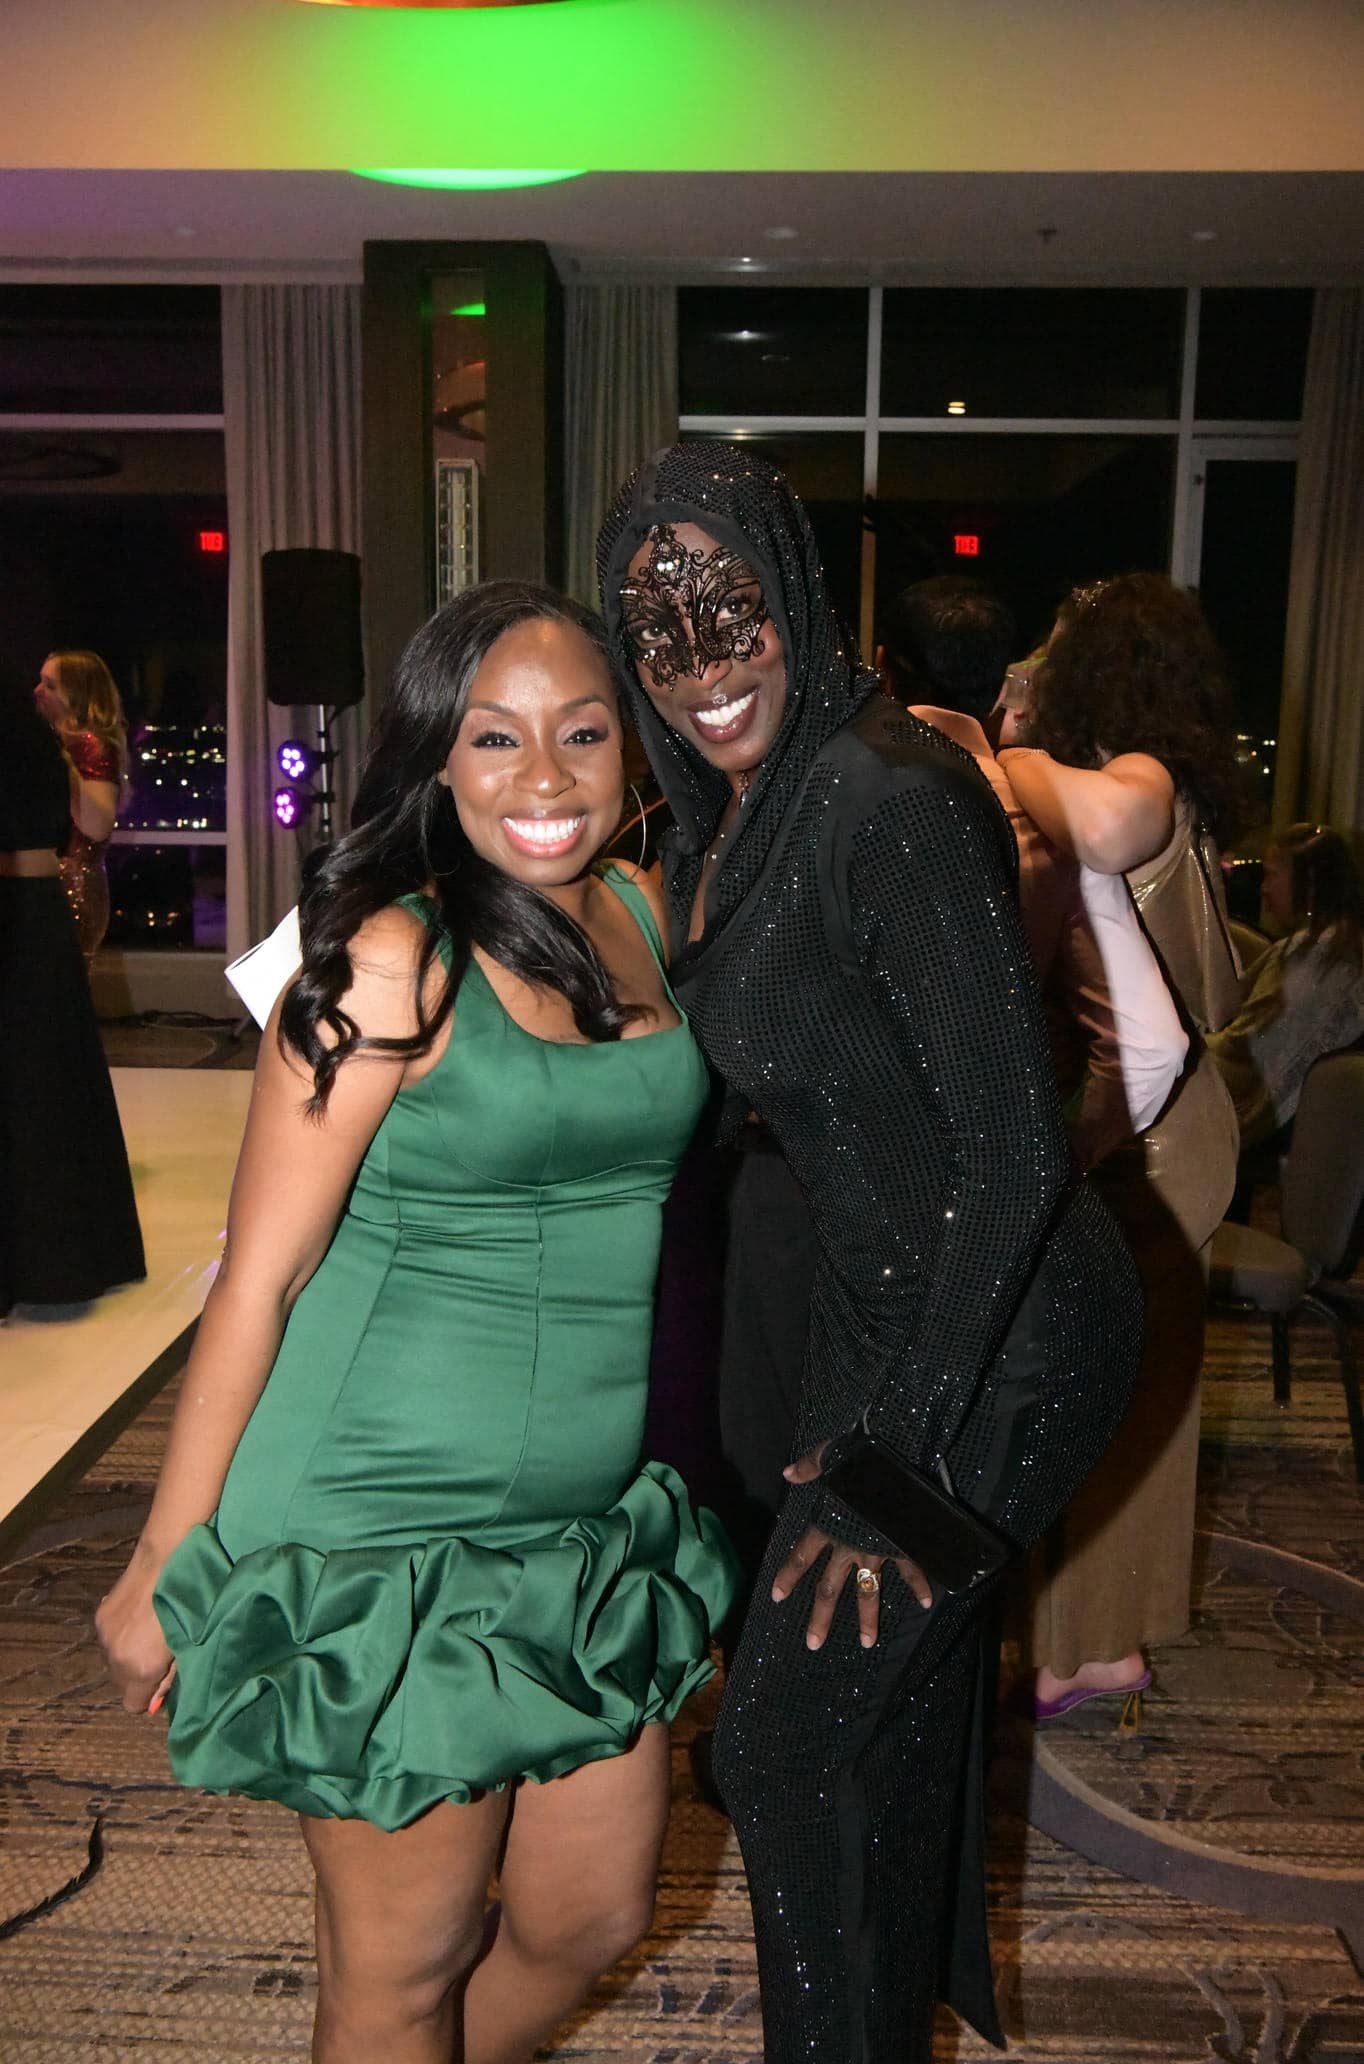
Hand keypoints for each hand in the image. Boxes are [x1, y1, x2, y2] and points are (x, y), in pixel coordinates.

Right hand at [95, 1560, 176, 1715]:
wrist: (165, 1561)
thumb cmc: (189, 1605)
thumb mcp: (187, 1646)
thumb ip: (170, 1678)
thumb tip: (154, 1703)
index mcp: (139, 1669)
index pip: (132, 1705)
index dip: (148, 1695)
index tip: (160, 1680)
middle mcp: (116, 1658)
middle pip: (121, 1685)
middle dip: (137, 1676)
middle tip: (158, 1655)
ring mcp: (104, 1636)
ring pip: (112, 1663)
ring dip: (127, 1656)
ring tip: (148, 1633)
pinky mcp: (99, 1617)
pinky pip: (108, 1640)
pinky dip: (120, 1636)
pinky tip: (138, 1618)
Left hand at [774, 1445, 932, 1648]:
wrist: (894, 1461)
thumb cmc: (858, 1458)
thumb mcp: (829, 1456)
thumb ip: (810, 1467)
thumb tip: (787, 1472)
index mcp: (826, 1526)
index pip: (801, 1555)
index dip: (789, 1576)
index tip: (777, 1597)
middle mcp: (847, 1545)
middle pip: (829, 1588)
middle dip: (820, 1617)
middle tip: (812, 1644)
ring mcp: (874, 1550)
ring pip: (868, 1591)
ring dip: (867, 1618)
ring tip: (866, 1643)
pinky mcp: (899, 1547)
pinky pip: (910, 1570)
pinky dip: (920, 1585)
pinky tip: (928, 1602)